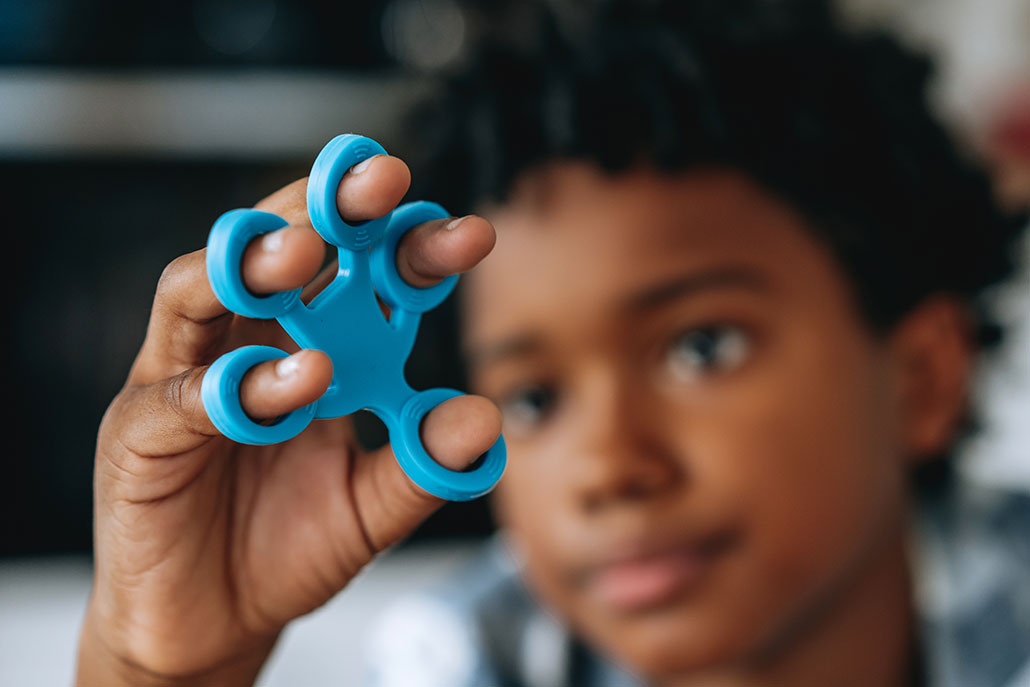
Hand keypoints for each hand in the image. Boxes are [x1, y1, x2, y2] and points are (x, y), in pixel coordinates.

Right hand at [77, 155, 500, 685]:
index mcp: (312, 345)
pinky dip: (231, 385)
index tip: (468, 235)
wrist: (216, 622)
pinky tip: (288, 379)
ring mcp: (186, 378)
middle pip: (277, 252)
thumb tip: (484, 417)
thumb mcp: (371, 507)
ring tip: (305, 251)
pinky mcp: (141, 434)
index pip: (358, 276)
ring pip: (200, 292)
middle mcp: (248, 342)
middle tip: (380, 183)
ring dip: (252, 265)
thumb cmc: (288, 547)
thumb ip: (422, 464)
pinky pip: (178, 398)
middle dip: (328, 209)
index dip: (408, 248)